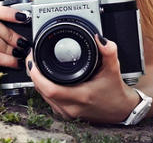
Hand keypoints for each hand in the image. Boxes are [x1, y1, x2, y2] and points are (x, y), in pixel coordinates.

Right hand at [0, 1, 30, 85]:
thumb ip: (7, 23)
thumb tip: (25, 18)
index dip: (7, 12)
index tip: (23, 17)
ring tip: (18, 53)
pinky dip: (9, 60)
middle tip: (23, 42)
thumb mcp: (0, 32)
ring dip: (9, 47)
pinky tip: (16, 62)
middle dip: (11, 34)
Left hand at [26, 35, 140, 122]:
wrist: (120, 110)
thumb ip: (108, 52)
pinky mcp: (65, 113)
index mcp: (81, 96)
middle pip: (41, 91)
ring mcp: (67, 112)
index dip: (37, 74)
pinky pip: (47, 100)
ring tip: (35, 64)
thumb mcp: (113, 69)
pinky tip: (43, 77)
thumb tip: (99, 38)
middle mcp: (71, 107)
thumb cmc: (115, 91)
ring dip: (37, 80)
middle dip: (34, 73)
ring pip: (42, 96)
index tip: (33, 59)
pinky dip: (42, 87)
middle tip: (32, 57)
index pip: (50, 89)